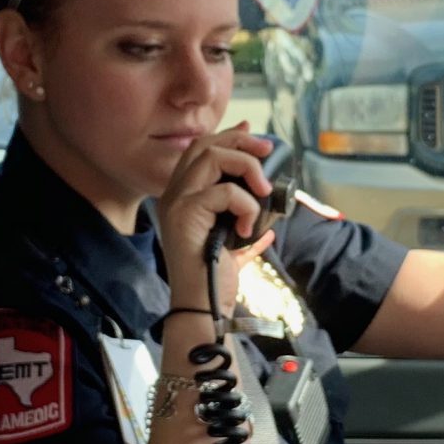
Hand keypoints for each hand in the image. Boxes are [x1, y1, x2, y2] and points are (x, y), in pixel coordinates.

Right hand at [157, 123, 274, 314]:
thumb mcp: (235, 247)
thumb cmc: (215, 281)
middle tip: (267, 151)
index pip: (200, 151)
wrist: (202, 308)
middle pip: (204, 145)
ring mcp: (177, 202)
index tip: (253, 135)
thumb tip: (270, 223)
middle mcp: (173, 195)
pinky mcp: (185, 214)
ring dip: (247, 166)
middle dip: (240, 140)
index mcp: (181, 198)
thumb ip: (246, 230)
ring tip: (264, 190)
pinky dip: (246, 206)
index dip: (228, 136)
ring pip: (212, 156)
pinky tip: (247, 228)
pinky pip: (225, 192)